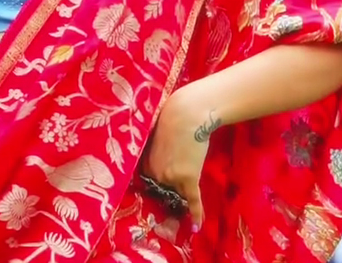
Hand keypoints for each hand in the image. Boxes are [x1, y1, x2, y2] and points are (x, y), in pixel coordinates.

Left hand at [142, 88, 220, 228]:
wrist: (187, 112)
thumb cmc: (170, 118)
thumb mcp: (155, 136)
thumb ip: (154, 153)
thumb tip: (159, 162)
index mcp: (145, 163)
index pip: (150, 181)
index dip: (158, 183)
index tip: (162, 189)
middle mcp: (156, 174)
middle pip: (164, 189)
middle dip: (171, 188)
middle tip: (181, 181)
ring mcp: (172, 177)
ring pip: (178, 193)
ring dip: (183, 196)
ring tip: (187, 199)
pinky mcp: (188, 178)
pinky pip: (193, 201)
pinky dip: (196, 213)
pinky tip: (196, 227)